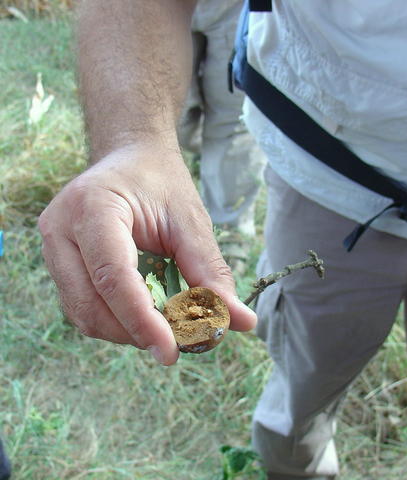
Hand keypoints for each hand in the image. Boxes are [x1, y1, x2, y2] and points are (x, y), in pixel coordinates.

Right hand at [38, 142, 256, 364]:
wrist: (132, 160)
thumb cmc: (161, 184)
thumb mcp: (191, 222)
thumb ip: (211, 273)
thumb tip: (243, 322)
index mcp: (92, 208)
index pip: (113, 278)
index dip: (142, 321)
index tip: (172, 352)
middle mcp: (60, 230)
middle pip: (91, 307)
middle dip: (136, 332)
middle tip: (178, 342)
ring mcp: (53, 249)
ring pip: (84, 315)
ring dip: (127, 331)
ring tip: (165, 325)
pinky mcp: (59, 264)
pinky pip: (83, 308)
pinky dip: (117, 321)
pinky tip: (146, 313)